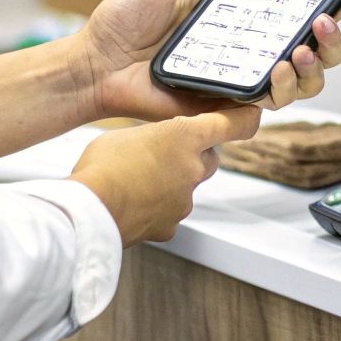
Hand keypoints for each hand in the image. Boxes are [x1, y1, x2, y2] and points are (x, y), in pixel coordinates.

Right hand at [68, 108, 260, 244]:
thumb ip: (149, 138)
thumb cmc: (100, 166)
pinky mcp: (171, 225)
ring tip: (137, 181)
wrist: (87, 212)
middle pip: (208, 159)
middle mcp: (192, 168)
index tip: (252, 115)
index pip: (229, 124)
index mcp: (183, 137)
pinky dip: (157, 209)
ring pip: (186, 188)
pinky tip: (134, 204)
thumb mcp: (124, 135)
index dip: (244, 118)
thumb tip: (149, 147)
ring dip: (170, 183)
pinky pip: (170, 213)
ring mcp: (184, 200)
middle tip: (165, 152)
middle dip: (193, 156)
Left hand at [75, 0, 340, 120]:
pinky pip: (273, 102)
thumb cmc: (123, 20)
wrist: (95, 62)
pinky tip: (278, 70)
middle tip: (325, 17)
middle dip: (337, 34)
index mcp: (246, 13)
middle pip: (321, 47)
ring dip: (316, 63)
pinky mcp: (230, 104)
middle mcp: (254, 47)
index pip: (304, 4)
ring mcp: (246, 77)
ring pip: (309, 80)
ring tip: (301, 48)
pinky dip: (284, 86)